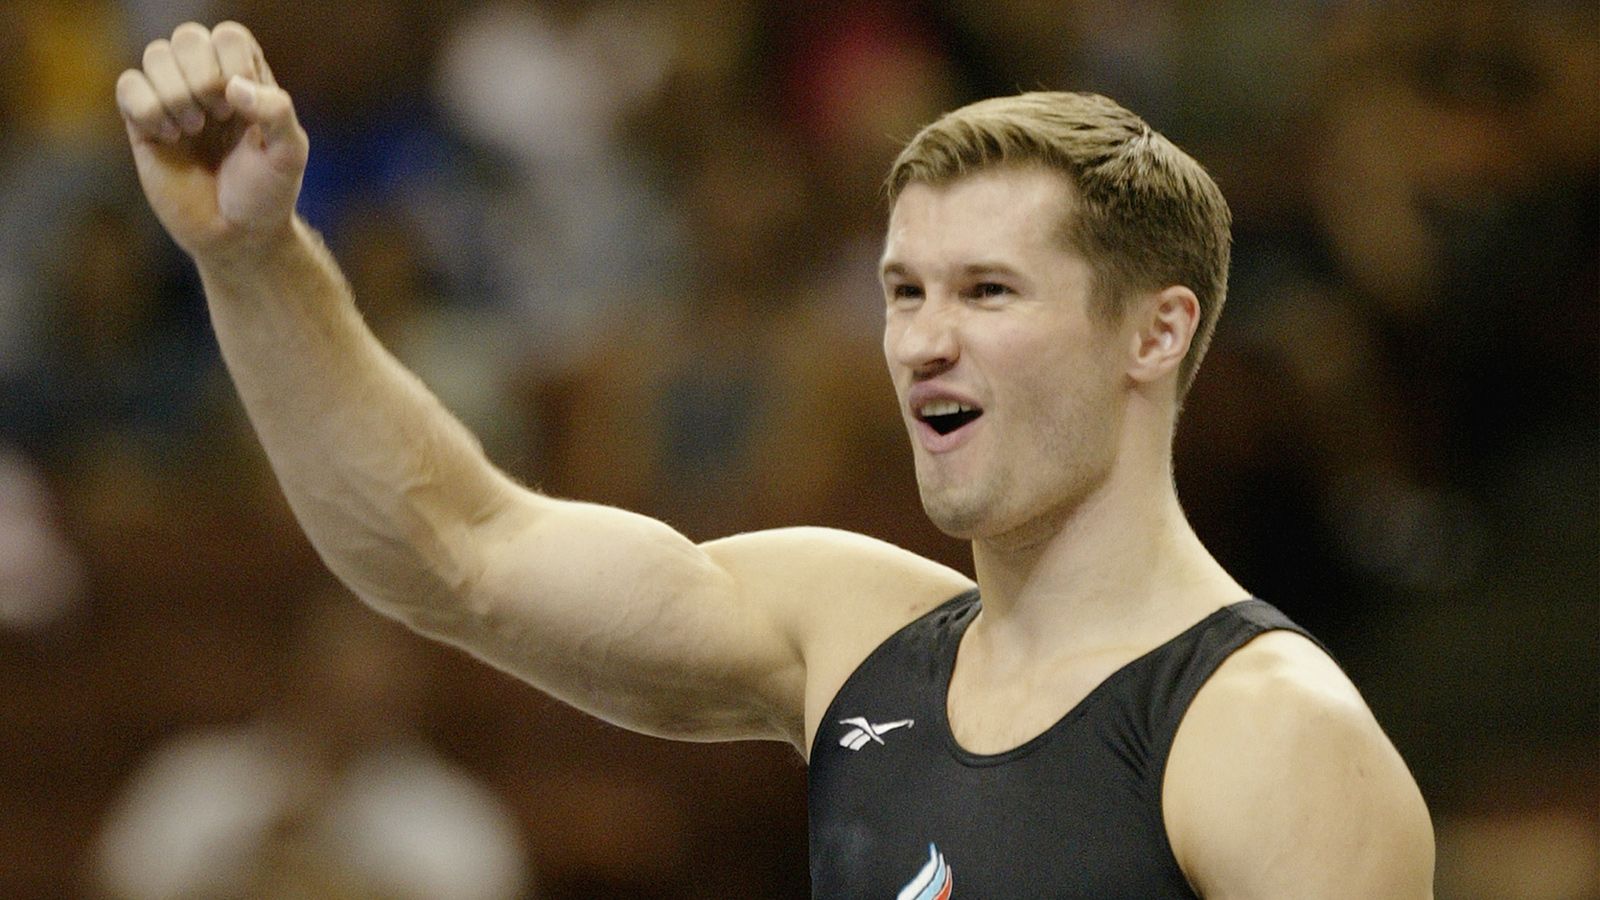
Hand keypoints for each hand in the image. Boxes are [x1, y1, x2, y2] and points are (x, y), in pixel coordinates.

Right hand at [116, 22, 307, 260]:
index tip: (240, 108)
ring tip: (192, 130)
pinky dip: (147, 107)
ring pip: (155, 55)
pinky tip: (168, 136)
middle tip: (217, 117)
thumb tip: (232, 86)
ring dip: (175, 92)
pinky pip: (127, 85)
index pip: (229, 36)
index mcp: (246, 79)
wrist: (235, 236)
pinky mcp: (143, 123)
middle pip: (188, 36)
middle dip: (202, 76)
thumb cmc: (266, 193)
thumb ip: (277, 111)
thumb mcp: (288, 153)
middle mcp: (207, 82)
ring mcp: (173, 100)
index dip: (231, 65)